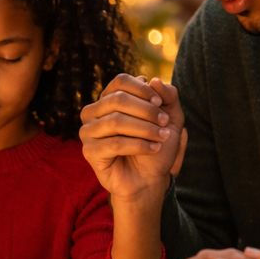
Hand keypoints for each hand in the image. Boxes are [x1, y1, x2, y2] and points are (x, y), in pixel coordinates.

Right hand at [80, 75, 185, 202]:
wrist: (149, 179)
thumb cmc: (156, 146)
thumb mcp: (171, 118)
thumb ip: (168, 96)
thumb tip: (153, 80)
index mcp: (110, 99)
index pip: (120, 82)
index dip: (142, 89)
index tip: (160, 103)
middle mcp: (95, 112)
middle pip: (117, 99)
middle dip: (146, 111)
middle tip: (164, 123)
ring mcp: (88, 131)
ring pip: (116, 121)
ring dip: (144, 129)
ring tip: (161, 137)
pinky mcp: (89, 151)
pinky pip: (114, 143)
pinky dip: (138, 145)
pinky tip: (153, 149)